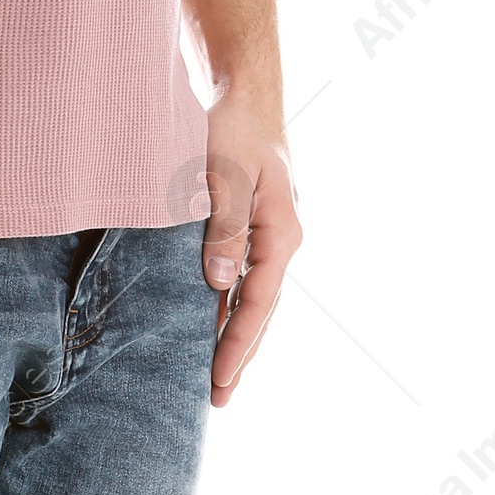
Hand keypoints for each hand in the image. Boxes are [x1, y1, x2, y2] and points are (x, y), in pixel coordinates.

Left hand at [202, 102, 300, 408]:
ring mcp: (270, 237)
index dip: (238, 343)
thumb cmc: (234, 128)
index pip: (259, 302)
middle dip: (241, 355)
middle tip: (219, 399)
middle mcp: (281, 240)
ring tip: (218, 379)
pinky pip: (244, 280)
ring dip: (237, 338)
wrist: (245, 95)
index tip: (219, 378)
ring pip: (255, 300)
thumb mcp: (226, 173)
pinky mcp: (253, 230)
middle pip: (262, 311)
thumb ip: (223, 227)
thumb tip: (220, 284)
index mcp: (282, 232)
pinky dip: (230, 309)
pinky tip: (212, 329)